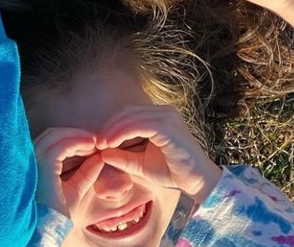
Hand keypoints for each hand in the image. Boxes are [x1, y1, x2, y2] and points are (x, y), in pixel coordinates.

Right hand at [33, 127, 104, 219]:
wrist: (50, 231)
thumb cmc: (57, 215)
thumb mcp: (75, 190)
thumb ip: (85, 174)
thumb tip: (99, 158)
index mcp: (34, 165)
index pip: (50, 142)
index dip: (71, 139)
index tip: (91, 144)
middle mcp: (30, 160)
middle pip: (52, 135)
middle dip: (75, 135)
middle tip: (95, 140)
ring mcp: (34, 161)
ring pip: (55, 136)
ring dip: (78, 136)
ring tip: (95, 142)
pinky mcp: (43, 166)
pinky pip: (61, 146)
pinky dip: (77, 142)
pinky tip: (91, 146)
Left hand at [96, 105, 220, 202]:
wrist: (197, 182)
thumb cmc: (172, 172)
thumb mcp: (141, 165)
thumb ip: (123, 158)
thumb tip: (101, 153)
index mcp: (159, 116)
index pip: (129, 113)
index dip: (111, 125)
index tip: (98, 142)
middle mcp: (164, 112)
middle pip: (128, 112)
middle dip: (109, 126)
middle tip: (97, 143)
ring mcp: (167, 117)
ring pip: (131, 116)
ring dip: (113, 130)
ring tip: (101, 144)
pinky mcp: (168, 127)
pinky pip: (140, 125)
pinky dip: (122, 133)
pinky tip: (111, 144)